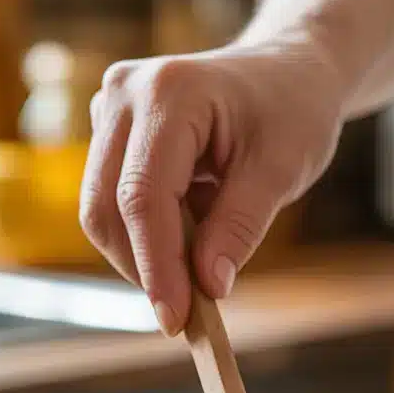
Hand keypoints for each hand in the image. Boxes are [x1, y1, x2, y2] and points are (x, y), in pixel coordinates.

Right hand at [80, 40, 343, 334]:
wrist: (286, 73)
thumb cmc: (292, 112)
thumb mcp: (283, 170)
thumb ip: (240, 227)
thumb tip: (208, 287)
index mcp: (168, 92)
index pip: (143, 196)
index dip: (155, 265)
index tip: (176, 319)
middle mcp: (123, 94)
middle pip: (105, 207)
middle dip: (143, 268)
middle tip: (187, 315)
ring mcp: (108, 110)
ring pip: (101, 211)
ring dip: (144, 254)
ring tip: (199, 266)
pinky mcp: (109, 133)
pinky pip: (112, 202)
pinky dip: (146, 236)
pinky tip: (189, 235)